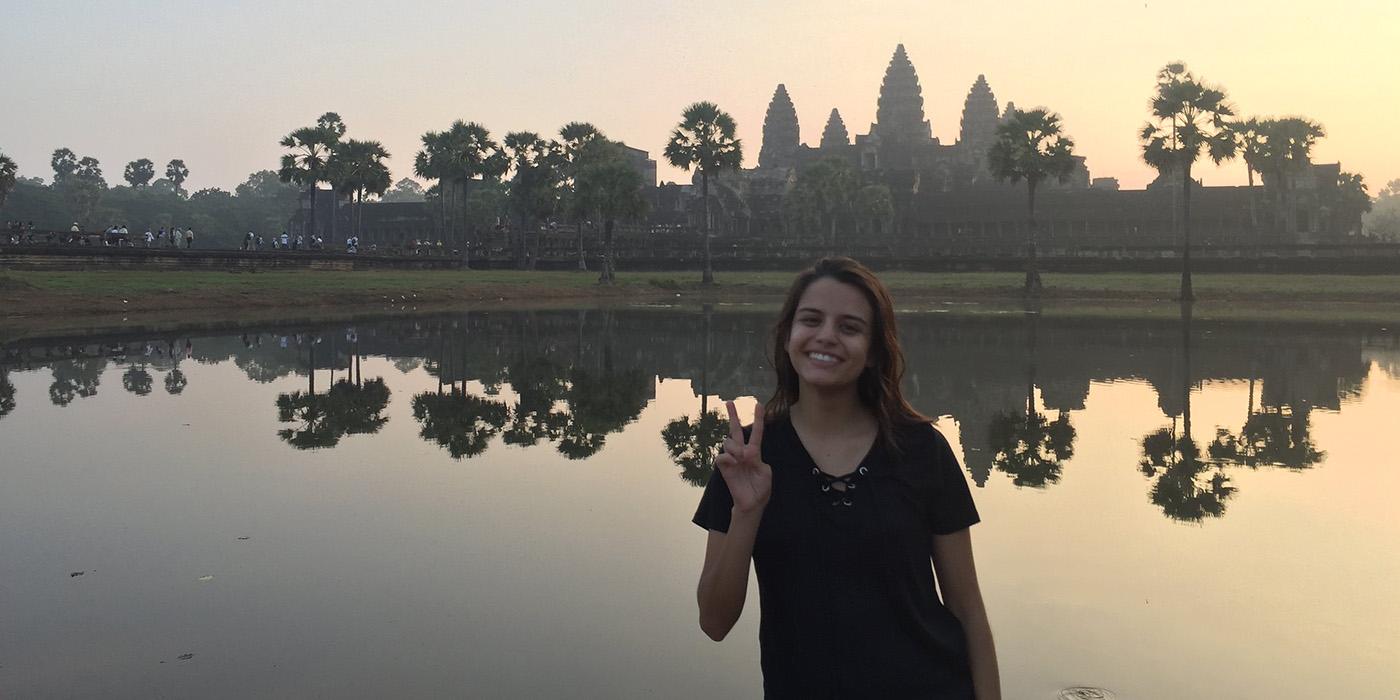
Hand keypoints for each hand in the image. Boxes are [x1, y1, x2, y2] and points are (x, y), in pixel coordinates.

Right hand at [716, 401, 770, 515]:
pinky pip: (721, 456)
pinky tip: (734, 462)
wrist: (752, 503)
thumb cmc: (761, 488)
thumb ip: (757, 460)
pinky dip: (727, 457)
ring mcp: (732, 459)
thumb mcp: (765, 473)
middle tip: (729, 402)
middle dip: (733, 416)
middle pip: (736, 431)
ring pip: (728, 442)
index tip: (758, 405)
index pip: (756, 433)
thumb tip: (743, 453)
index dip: (758, 419)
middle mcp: (742, 453)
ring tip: (741, 459)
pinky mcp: (724, 468)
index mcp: (755, 453)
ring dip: (735, 447)